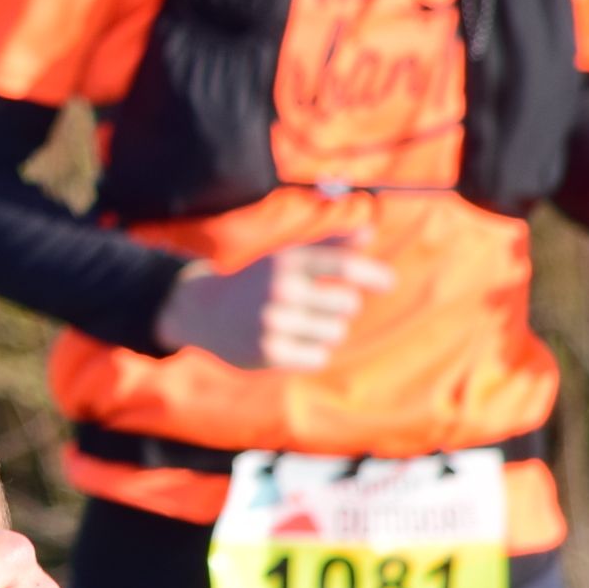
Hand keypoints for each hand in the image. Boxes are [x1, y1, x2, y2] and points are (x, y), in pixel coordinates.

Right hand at [152, 239, 396, 370]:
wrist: (201, 311)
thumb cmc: (257, 281)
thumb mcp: (287, 257)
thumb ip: (330, 245)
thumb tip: (370, 231)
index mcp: (287, 262)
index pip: (344, 266)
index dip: (373, 274)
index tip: (387, 282)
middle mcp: (280, 290)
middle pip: (348, 304)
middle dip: (342, 306)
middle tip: (320, 304)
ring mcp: (273, 322)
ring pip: (335, 333)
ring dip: (326, 330)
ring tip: (299, 324)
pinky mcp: (268, 352)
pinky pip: (318, 356)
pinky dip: (311, 352)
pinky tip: (290, 342)